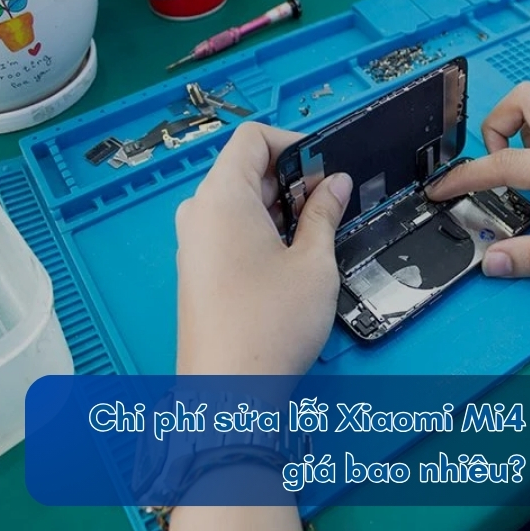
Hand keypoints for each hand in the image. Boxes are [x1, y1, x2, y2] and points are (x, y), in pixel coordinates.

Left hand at [174, 123, 351, 375]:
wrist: (228, 392)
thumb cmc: (272, 324)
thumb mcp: (313, 262)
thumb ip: (324, 213)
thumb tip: (336, 183)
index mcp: (221, 198)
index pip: (252, 138)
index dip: (294, 142)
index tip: (326, 167)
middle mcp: (199, 213)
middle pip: (245, 168)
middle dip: (291, 177)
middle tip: (331, 204)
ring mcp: (193, 242)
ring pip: (239, 201)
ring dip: (279, 206)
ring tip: (315, 234)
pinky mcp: (197, 269)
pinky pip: (229, 228)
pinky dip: (261, 228)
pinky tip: (290, 257)